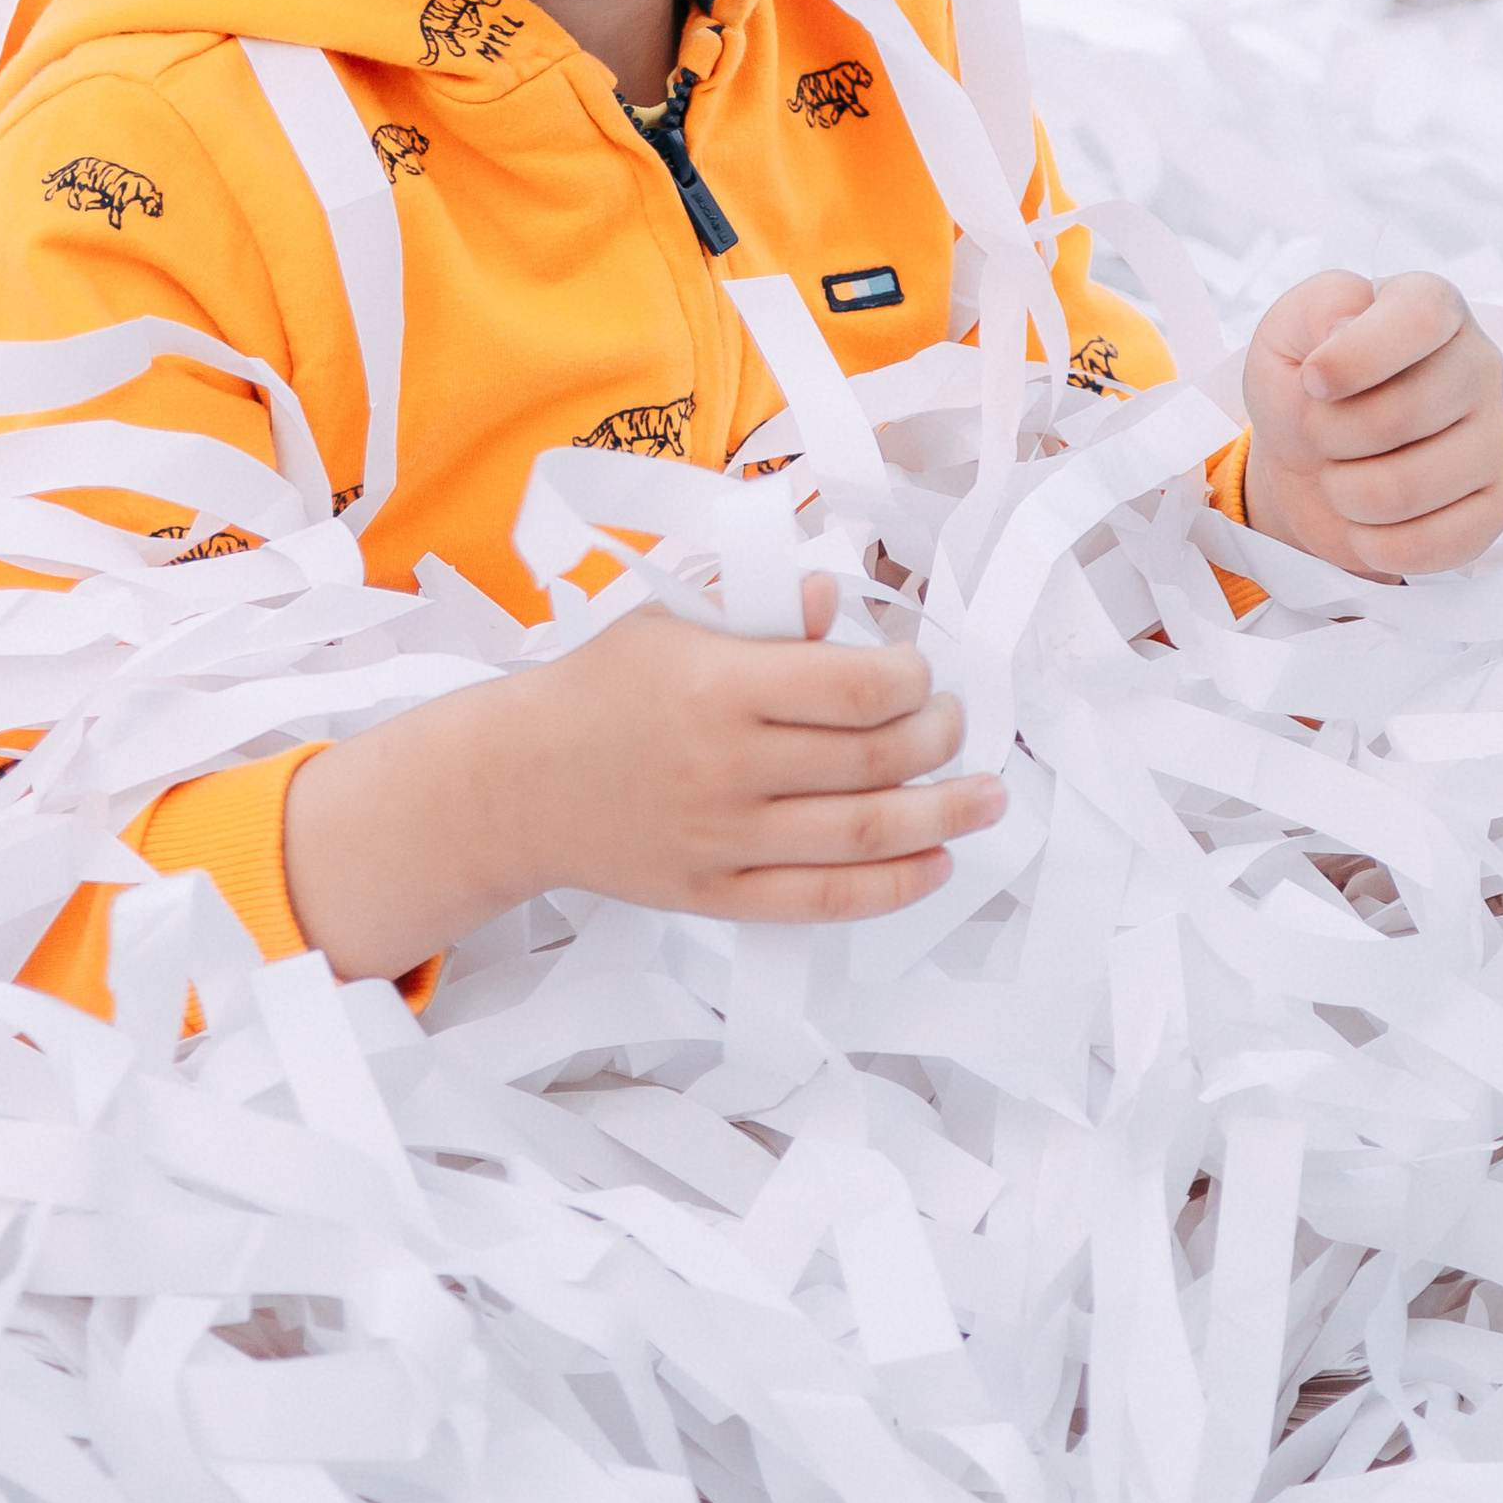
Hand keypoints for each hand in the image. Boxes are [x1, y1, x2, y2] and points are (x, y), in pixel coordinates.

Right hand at [279, 575, 1003, 979]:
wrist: (515, 783)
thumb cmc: (601, 689)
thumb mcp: (672, 620)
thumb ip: (761, 611)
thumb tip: (838, 603)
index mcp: (719, 682)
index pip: (855, 685)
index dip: (913, 680)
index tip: (922, 672)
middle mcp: (725, 764)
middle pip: (872, 760)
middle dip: (938, 740)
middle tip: (958, 725)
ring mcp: (722, 838)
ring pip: (861, 834)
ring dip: (942, 816)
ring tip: (987, 798)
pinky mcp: (715, 894)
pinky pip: (820, 899)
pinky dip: (889, 886)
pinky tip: (934, 862)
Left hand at [1241, 271, 1502, 579]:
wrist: (1305, 461)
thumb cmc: (1302, 387)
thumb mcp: (1287, 330)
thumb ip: (1317, 308)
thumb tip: (1349, 327)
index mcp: (1434, 306)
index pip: (1420, 319)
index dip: (1355, 358)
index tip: (1311, 381)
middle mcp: (1480, 365)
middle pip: (1403, 415)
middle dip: (1330, 436)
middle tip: (1320, 433)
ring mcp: (1497, 437)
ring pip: (1409, 488)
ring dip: (1346, 493)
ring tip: (1342, 475)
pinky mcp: (1497, 504)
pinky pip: (1435, 543)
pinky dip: (1375, 542)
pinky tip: (1367, 520)